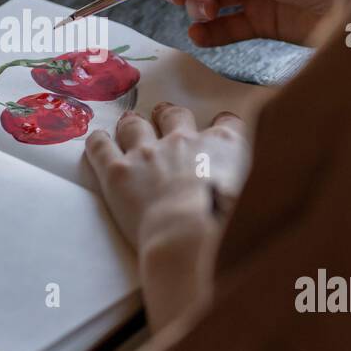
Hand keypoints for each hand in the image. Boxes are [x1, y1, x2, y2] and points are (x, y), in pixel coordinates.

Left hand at [84, 102, 249, 249]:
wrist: (190, 235)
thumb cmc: (228, 222)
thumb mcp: (253, 195)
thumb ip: (247, 180)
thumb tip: (246, 186)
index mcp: (221, 146)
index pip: (226, 124)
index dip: (222, 125)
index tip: (219, 127)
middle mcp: (184, 141)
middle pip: (175, 116)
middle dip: (168, 115)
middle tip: (162, 115)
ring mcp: (148, 153)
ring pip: (135, 126)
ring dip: (131, 123)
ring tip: (128, 122)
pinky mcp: (118, 171)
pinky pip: (102, 148)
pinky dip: (98, 142)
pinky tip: (97, 139)